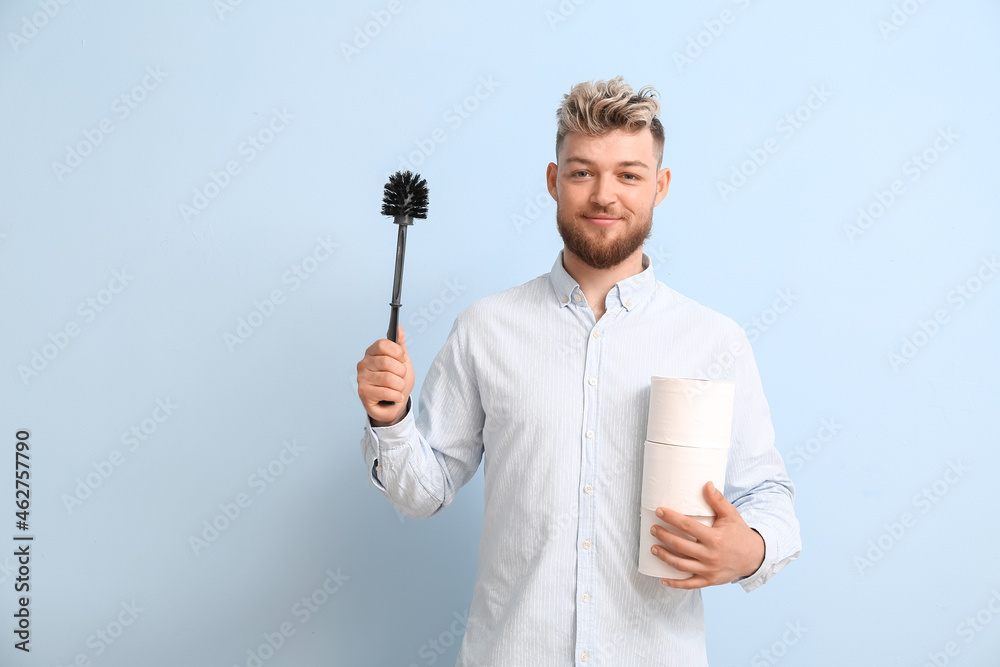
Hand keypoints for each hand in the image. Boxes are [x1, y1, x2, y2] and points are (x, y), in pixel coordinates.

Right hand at [357, 325, 413, 425]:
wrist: (394, 404)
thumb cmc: (396, 382)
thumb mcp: (402, 362)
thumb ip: (400, 346)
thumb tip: (399, 327)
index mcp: (371, 353)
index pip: (382, 344)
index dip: (397, 352)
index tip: (403, 359)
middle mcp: (363, 364)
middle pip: (387, 361)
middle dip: (401, 372)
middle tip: (400, 377)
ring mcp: (361, 378)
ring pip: (389, 378)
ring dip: (399, 386)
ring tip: (398, 388)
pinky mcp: (363, 393)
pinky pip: (387, 392)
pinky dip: (397, 396)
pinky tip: (395, 397)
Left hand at [649, 481, 764, 588]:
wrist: (754, 558)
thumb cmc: (740, 534)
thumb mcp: (731, 515)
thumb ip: (718, 500)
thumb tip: (706, 484)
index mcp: (714, 538)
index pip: (687, 526)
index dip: (671, 518)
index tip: (659, 511)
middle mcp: (710, 555)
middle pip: (680, 546)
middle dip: (663, 536)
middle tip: (652, 529)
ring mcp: (709, 570)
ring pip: (681, 565)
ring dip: (664, 557)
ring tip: (653, 548)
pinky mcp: (709, 581)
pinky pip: (689, 584)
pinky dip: (675, 583)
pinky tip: (663, 579)